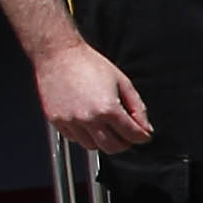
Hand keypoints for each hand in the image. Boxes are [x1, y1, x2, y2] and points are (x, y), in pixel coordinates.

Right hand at [35, 42, 151, 153]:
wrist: (58, 55)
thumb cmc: (90, 64)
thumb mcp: (123, 83)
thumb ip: (138, 108)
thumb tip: (146, 128)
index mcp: (108, 109)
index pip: (132, 136)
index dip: (142, 137)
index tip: (144, 135)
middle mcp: (88, 118)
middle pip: (113, 148)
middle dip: (124, 143)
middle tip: (126, 134)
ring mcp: (70, 121)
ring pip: (93, 146)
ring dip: (103, 140)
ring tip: (105, 126)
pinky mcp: (56, 120)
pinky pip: (74, 138)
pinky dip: (84, 135)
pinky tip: (87, 121)